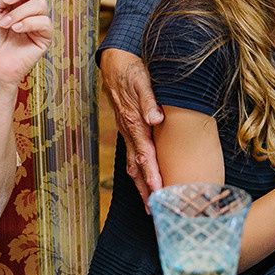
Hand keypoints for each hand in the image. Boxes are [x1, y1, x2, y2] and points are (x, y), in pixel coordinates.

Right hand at [99, 47, 162, 203]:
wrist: (114, 61)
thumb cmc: (131, 69)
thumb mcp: (141, 80)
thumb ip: (148, 99)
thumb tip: (156, 118)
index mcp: (134, 123)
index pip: (145, 154)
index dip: (153, 174)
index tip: (160, 192)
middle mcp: (128, 131)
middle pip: (137, 167)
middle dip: (146, 190)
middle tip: (155, 213)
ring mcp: (126, 132)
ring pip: (133, 164)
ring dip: (141, 186)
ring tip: (150, 206)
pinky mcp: (128, 129)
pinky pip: (133, 156)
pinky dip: (139, 172)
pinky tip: (144, 181)